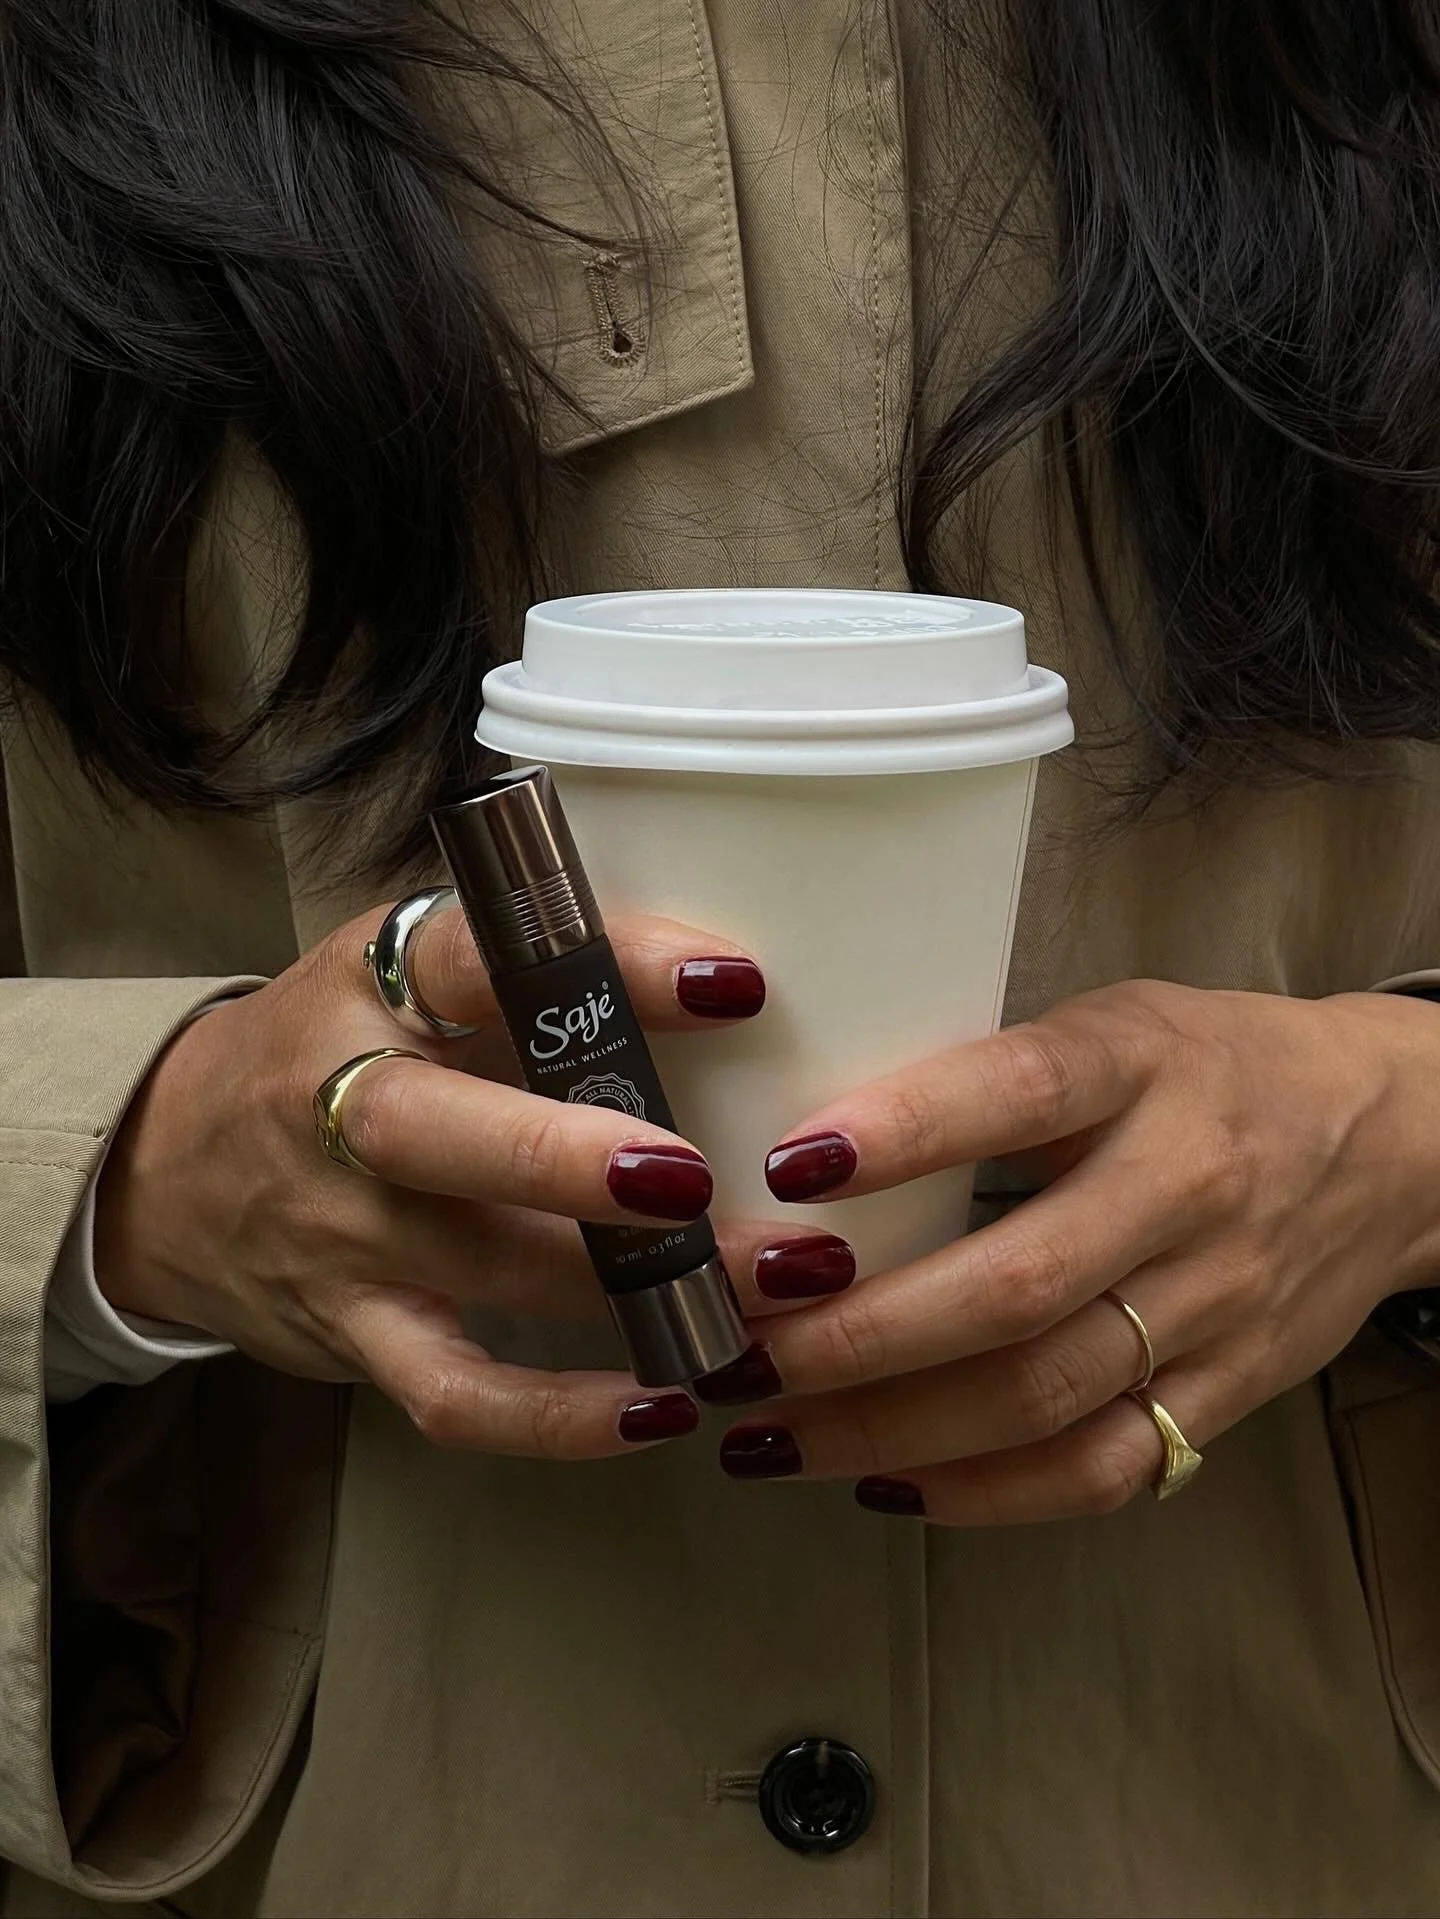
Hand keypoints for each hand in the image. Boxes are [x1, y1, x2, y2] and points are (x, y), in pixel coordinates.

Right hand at [95, 904, 855, 1458]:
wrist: (166, 1168)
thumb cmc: (334, 1051)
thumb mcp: (402, 975)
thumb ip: (529, 971)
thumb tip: (720, 982)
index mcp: (370, 987)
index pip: (470, 956)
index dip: (600, 964)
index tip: (729, 983)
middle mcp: (342, 1108)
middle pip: (437, 1130)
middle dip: (566, 1157)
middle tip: (695, 1178)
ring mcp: (344, 1234)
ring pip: (478, 1269)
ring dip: (629, 1289)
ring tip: (764, 1289)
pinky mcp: (354, 1335)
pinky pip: (457, 1394)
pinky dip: (560, 1418)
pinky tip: (664, 1405)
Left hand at [720, 980, 1439, 1521]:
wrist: (1399, 1139)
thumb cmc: (1213, 1067)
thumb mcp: (1117, 1024)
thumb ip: (996, 1074)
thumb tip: (810, 1157)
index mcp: (1147, 1067)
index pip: (1022, 1094)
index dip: (904, 1131)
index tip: (786, 1169)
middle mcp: (1188, 1189)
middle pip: (1019, 1287)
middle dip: (858, 1336)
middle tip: (738, 1354)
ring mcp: (1216, 1304)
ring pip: (1044, 1397)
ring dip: (889, 1429)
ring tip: (770, 1437)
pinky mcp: (1232, 1392)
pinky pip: (1102, 1469)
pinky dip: (983, 1493)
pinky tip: (883, 1485)